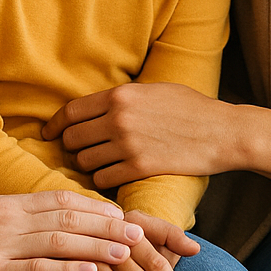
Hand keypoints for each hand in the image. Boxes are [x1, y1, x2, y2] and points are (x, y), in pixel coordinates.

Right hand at [0, 190, 143, 270]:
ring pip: (59, 241)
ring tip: (126, 252)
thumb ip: (21, 219)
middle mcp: (9, 220)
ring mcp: (1, 246)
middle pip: (67, 217)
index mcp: (9, 204)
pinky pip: (36, 270)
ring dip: (97, 245)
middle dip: (107, 225)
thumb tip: (54, 220)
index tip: (122, 214)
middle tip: (138, 233)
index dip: (95, 205)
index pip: (61, 198)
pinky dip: (67, 270)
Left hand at [43, 82, 235, 187]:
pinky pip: (103, 179)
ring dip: (87, 166)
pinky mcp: (140, 168)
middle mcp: (119, 119)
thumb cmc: (190, 108)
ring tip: (98, 166)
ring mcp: (128, 145)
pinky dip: (104, 180)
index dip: (55, 125)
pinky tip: (113, 177)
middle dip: (72, 148)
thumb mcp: (153, 90)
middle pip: (73, 139)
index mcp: (119, 95)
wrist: (221, 131)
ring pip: (85, 162)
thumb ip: (123, 98)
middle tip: (78, 153)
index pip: (71, 112)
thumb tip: (96, 106)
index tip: (49, 134)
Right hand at [91, 212, 197, 270]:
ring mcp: (101, 244)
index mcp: (138, 220)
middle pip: (150, 257)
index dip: (178, 250)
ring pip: (130, 270)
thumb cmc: (130, 243)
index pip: (164, 234)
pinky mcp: (85, 259)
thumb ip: (173, 240)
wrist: (90, 239)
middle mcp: (120, 229)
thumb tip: (195, 249)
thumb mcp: (152, 236)